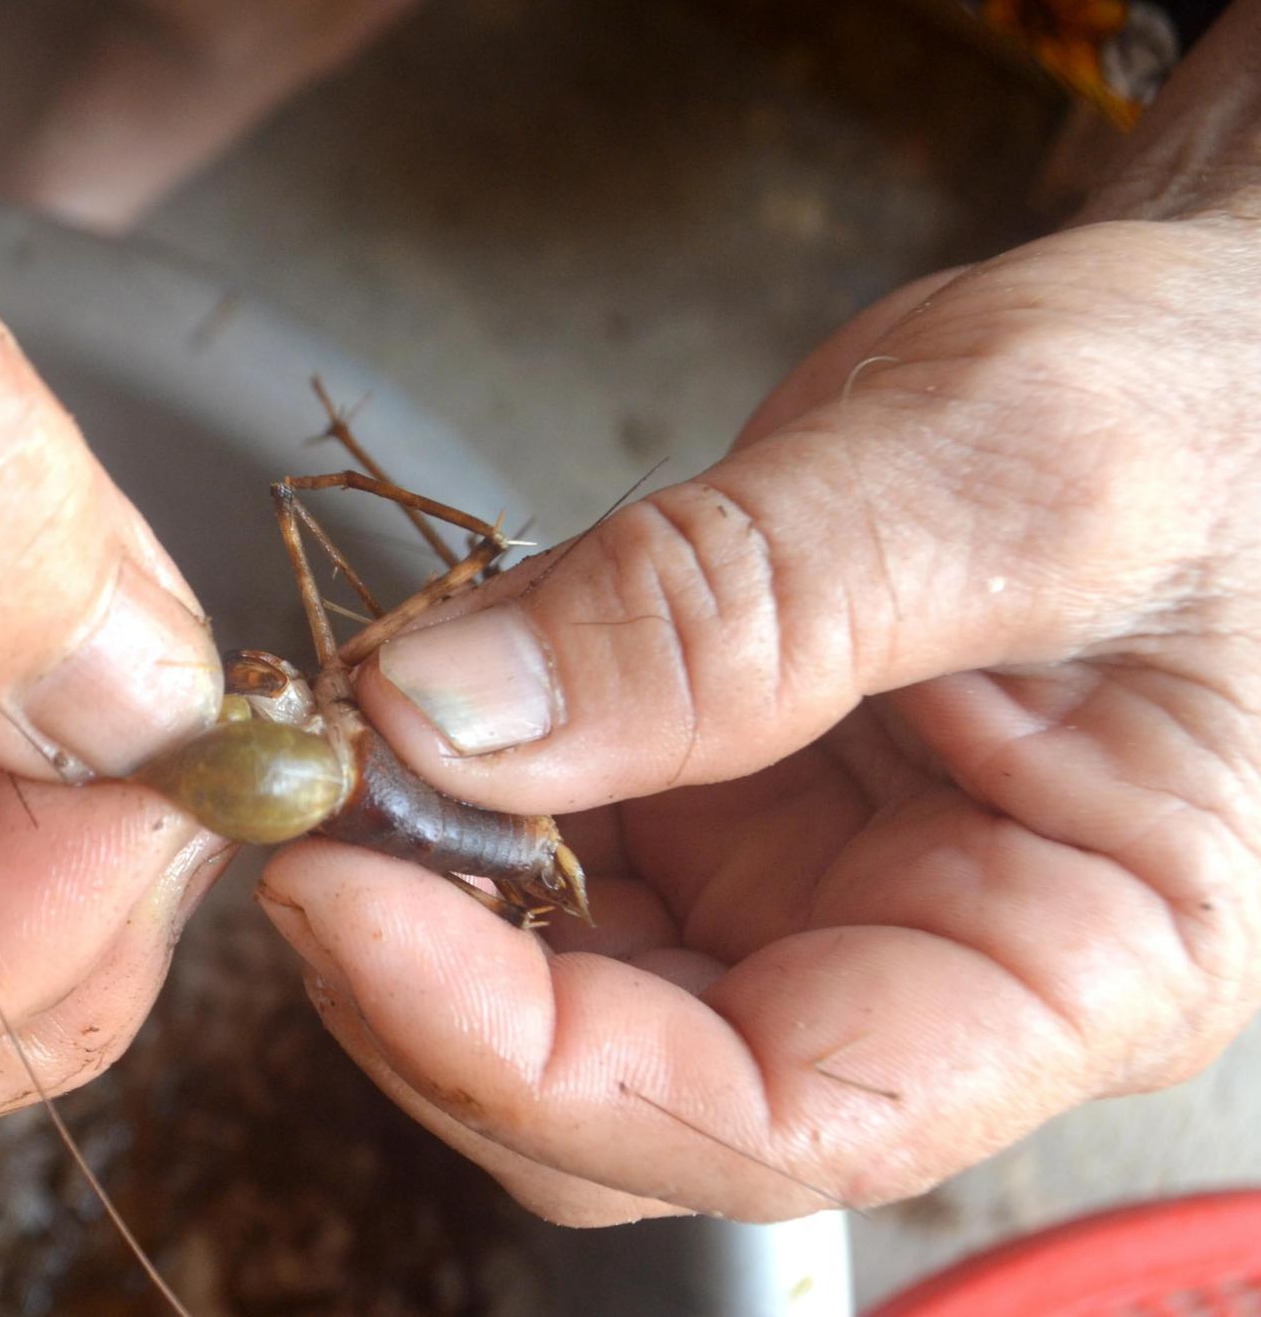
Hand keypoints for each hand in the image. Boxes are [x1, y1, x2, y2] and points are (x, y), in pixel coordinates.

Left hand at [260, 0, 1260, 1223]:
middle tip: (303, 809)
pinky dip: (452, 792)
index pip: (765, 1121)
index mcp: (1065, 967)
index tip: (343, 910)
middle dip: (432, 980)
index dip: (523, 1056)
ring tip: (339, 744)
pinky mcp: (723, 805)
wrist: (1202, 351)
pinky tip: (412, 699)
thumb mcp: (1007, 477)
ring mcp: (801, 894)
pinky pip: (550, 852)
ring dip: (419, 887)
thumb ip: (734, 608)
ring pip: (555, 987)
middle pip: (618, 1091)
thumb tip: (452, 716)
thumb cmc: (1208, 411)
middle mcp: (913, 969)